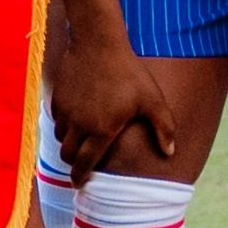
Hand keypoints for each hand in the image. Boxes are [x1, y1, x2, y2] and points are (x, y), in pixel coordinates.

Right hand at [48, 29, 177, 177]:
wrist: (98, 42)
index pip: (85, 164)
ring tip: (81, 140)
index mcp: (102, 131)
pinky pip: (56, 119)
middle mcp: (79, 125)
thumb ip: (164, 128)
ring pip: (60, 138)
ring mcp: (65, 112)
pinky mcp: (57, 98)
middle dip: (73, 163)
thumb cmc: (129, 72)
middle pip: (67, 155)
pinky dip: (64, 124)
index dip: (80, 178)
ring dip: (69, 143)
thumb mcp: (153, 100)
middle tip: (81, 164)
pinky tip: (76, 117)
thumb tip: (170, 152)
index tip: (79, 185)